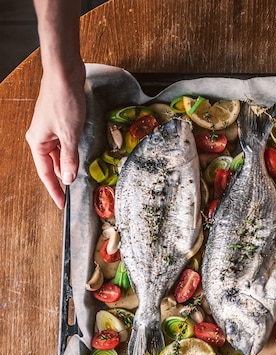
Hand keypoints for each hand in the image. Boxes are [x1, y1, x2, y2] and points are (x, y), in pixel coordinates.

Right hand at [26, 66, 85, 208]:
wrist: (65, 75)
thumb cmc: (64, 101)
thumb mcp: (70, 134)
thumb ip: (70, 157)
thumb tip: (68, 178)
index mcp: (38, 142)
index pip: (46, 173)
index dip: (55, 190)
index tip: (62, 204)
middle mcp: (41, 137)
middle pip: (52, 165)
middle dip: (63, 178)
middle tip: (76, 193)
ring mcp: (51, 129)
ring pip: (60, 154)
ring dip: (70, 164)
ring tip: (82, 177)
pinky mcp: (60, 122)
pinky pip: (66, 143)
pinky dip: (73, 152)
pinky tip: (83, 156)